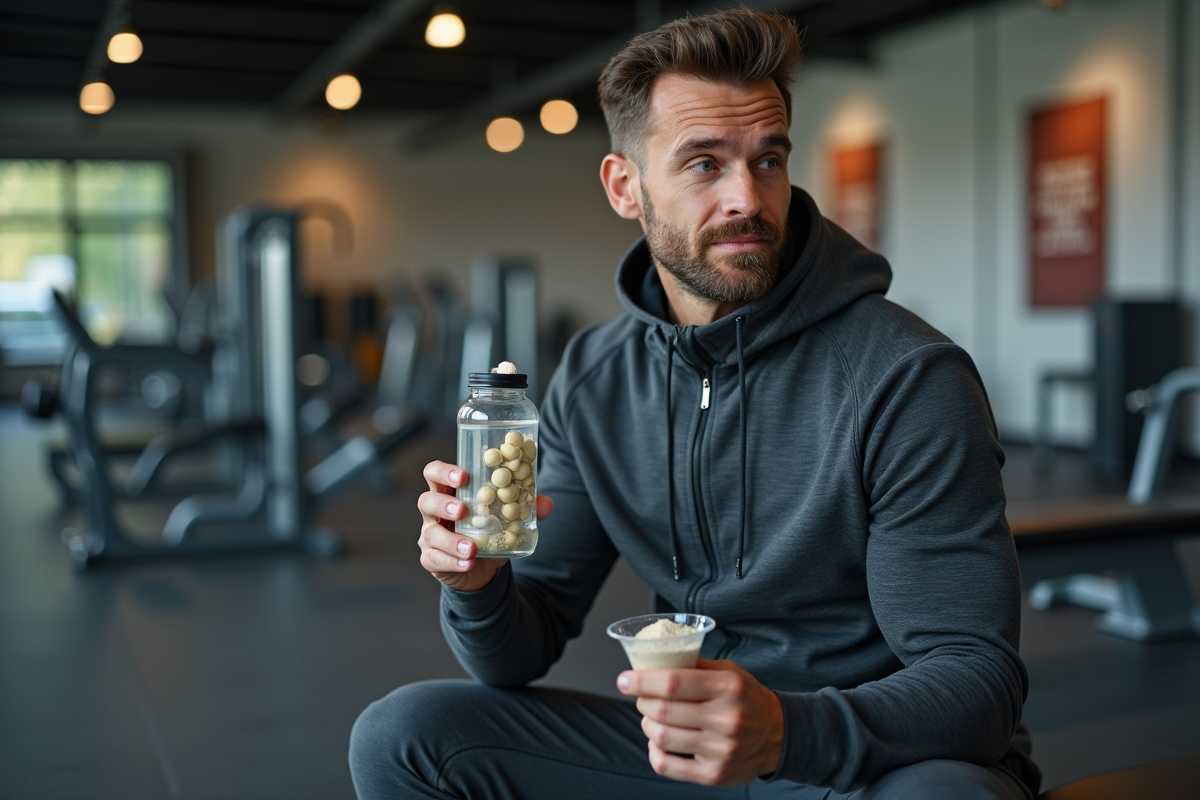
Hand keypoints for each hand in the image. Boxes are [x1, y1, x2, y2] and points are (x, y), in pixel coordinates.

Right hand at [417, 460, 553, 591]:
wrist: (481, 568)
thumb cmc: (489, 532)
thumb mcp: (506, 518)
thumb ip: (525, 509)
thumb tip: (546, 502)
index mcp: (450, 493)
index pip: (434, 473)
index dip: (444, 471)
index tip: (463, 475)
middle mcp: (435, 513)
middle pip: (426, 500)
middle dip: (443, 503)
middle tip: (463, 509)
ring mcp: (430, 536)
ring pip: (430, 533)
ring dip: (451, 539)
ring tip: (470, 547)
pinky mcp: (431, 559)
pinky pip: (435, 559)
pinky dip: (453, 561)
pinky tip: (468, 562)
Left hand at [617, 659, 783, 786]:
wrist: (778, 736)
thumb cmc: (746, 698)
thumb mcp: (729, 672)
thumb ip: (694, 665)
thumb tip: (653, 658)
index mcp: (728, 688)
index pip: (673, 682)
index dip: (641, 680)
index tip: (624, 680)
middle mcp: (726, 720)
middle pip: (663, 710)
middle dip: (642, 701)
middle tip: (641, 696)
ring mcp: (720, 751)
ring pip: (661, 737)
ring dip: (648, 724)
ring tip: (653, 717)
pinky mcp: (713, 775)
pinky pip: (666, 765)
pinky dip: (654, 751)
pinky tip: (659, 741)